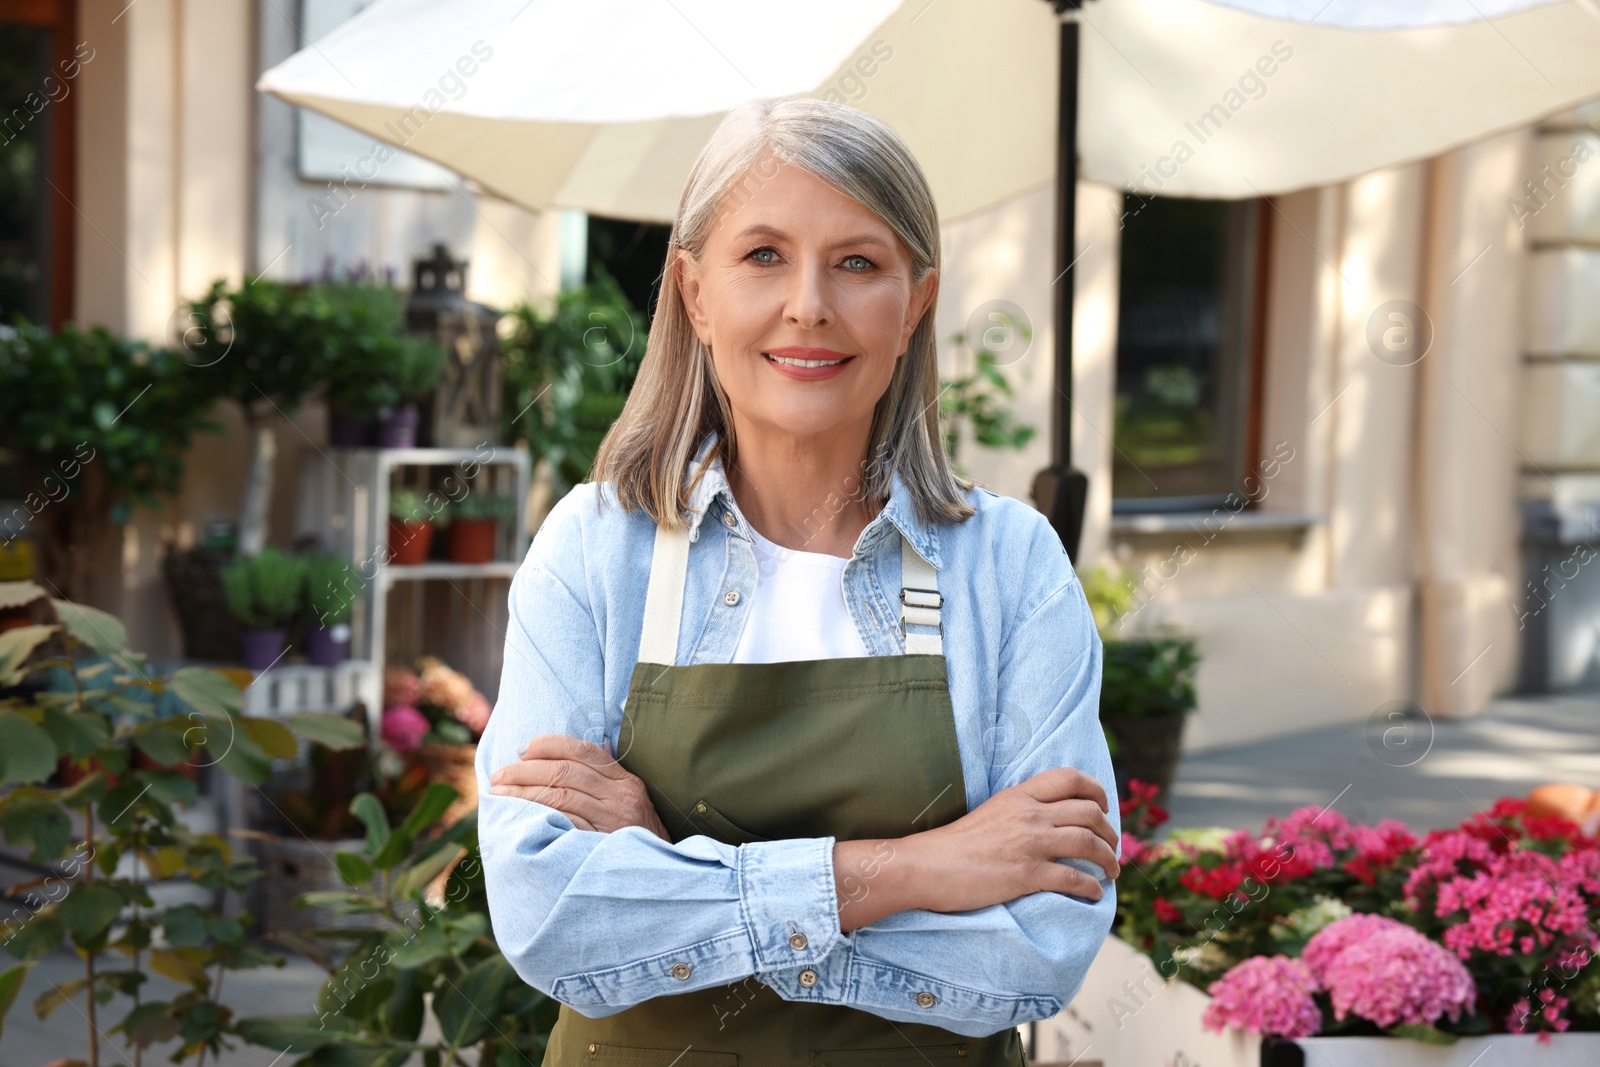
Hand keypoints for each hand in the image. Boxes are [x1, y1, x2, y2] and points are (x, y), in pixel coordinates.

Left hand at [488, 734, 671, 841]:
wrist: (661, 874)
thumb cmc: (640, 836)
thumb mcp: (632, 800)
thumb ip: (609, 776)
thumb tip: (586, 748)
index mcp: (625, 780)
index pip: (582, 750)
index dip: (548, 745)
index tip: (522, 750)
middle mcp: (619, 796)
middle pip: (563, 772)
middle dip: (524, 771)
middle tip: (500, 776)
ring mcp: (610, 820)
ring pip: (558, 796)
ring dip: (522, 792)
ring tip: (499, 794)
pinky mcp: (599, 844)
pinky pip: (562, 824)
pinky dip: (537, 817)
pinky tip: (518, 816)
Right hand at [903, 766, 1120, 913]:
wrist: (926, 866)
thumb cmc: (953, 845)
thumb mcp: (990, 812)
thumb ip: (1018, 811)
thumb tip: (1046, 822)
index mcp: (1018, 796)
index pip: (1070, 778)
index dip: (1097, 791)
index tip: (1104, 808)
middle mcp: (1029, 815)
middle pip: (1089, 811)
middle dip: (1110, 831)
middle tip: (1112, 847)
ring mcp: (1029, 844)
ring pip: (1088, 843)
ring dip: (1109, 859)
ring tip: (1112, 872)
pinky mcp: (1026, 874)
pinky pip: (1073, 879)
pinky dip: (1091, 888)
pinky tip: (1094, 895)